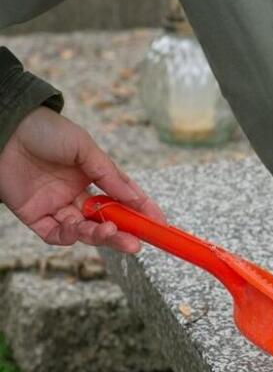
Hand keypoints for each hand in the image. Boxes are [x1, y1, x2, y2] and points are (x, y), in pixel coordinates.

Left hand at [0, 108, 163, 252]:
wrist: (5, 128)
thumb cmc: (45, 130)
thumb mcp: (85, 148)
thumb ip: (110, 176)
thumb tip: (136, 198)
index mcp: (91, 175)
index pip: (122, 198)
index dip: (141, 211)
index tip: (159, 224)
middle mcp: (75, 193)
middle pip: (104, 220)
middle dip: (122, 233)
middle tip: (136, 243)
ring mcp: (55, 205)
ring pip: (82, 230)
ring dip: (98, 235)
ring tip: (110, 232)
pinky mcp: (34, 215)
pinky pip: (54, 234)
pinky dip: (69, 237)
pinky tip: (79, 230)